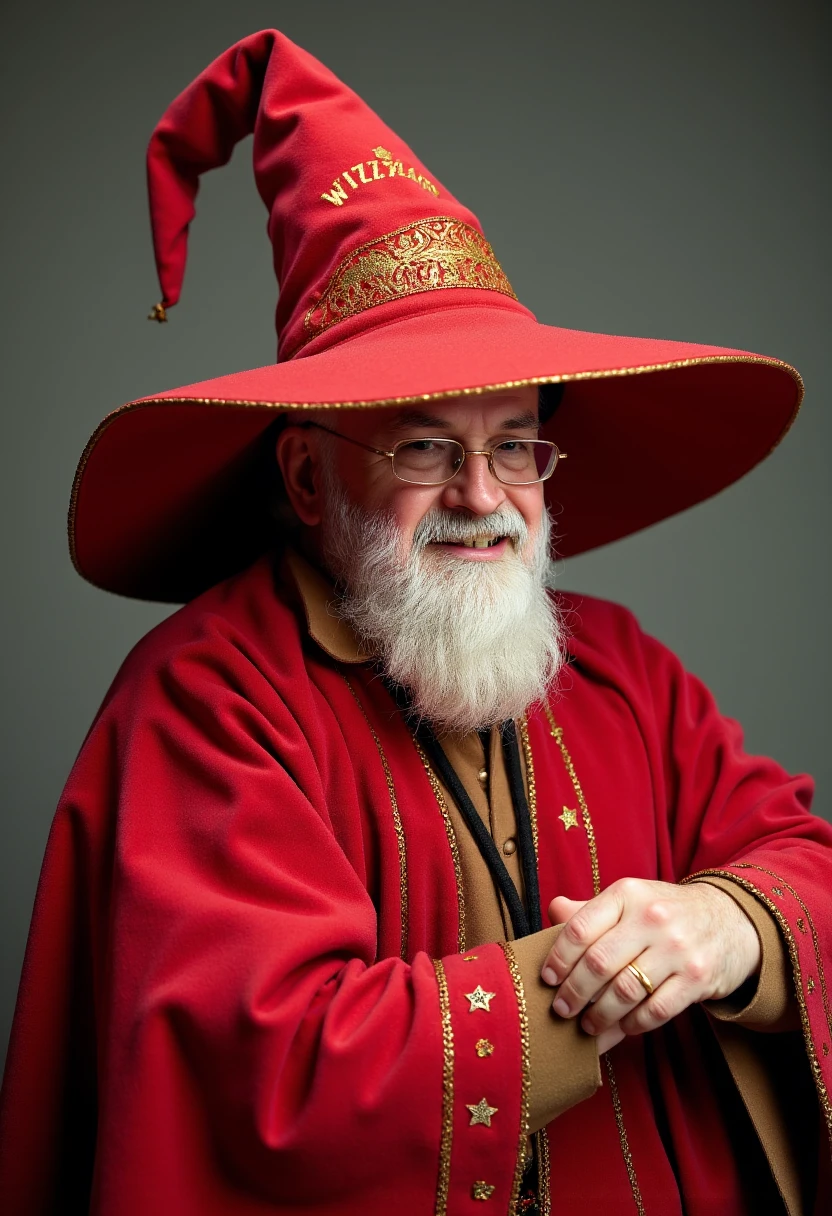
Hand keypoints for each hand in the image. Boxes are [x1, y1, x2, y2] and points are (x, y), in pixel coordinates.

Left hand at [540, 879, 760, 1042]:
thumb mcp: (630, 899)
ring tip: (587, 1025)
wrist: (731, 921)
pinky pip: (655, 1011)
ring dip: (600, 1016)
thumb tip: (554, 911)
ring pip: (625, 991)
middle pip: (599, 963)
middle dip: (574, 993)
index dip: (558, 958)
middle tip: (561, 1010)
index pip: (581, 928)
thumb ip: (591, 910)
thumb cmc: (666, 912)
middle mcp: (652, 917)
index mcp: (628, 894)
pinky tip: (621, 1027)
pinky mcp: (697, 979)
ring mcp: (678, 948)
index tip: (547, 979)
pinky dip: (632, 1025)